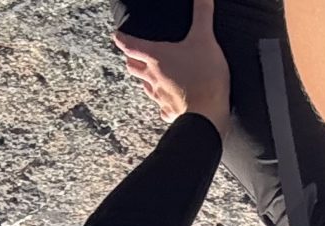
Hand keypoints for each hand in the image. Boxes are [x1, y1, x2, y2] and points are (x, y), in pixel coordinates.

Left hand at [113, 0, 228, 129]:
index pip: (131, 46)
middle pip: (133, 67)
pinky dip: (163, 102)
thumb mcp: (205, 38)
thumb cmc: (203, 74)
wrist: (207, 113)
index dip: (122, 39)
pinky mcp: (169, 111)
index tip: (116, 36)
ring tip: (151, 75)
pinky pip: (161, 107)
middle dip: (132, 60)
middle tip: (134, 55)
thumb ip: (202, 14)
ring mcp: (159, 96)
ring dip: (145, 79)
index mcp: (157, 57)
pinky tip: (168, 101)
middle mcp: (153, 77)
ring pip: (145, 86)